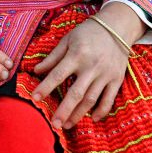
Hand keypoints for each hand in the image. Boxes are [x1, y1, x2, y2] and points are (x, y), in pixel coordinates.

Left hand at [31, 2, 143, 128]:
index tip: (34, 99)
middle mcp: (91, 67)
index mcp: (77, 55)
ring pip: (91, 99)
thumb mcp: (67, 39)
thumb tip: (36, 71)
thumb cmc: (87, 32)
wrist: (116, 27)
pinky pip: (109, 99)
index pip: (58, 75)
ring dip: (79, 114)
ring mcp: (105, 75)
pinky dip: (102, 111)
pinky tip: (93, 119)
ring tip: (67, 125)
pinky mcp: (116, 79)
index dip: (45, 87)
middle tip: (54, 124)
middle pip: (76, 93)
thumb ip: (53, 57)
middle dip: (64, 110)